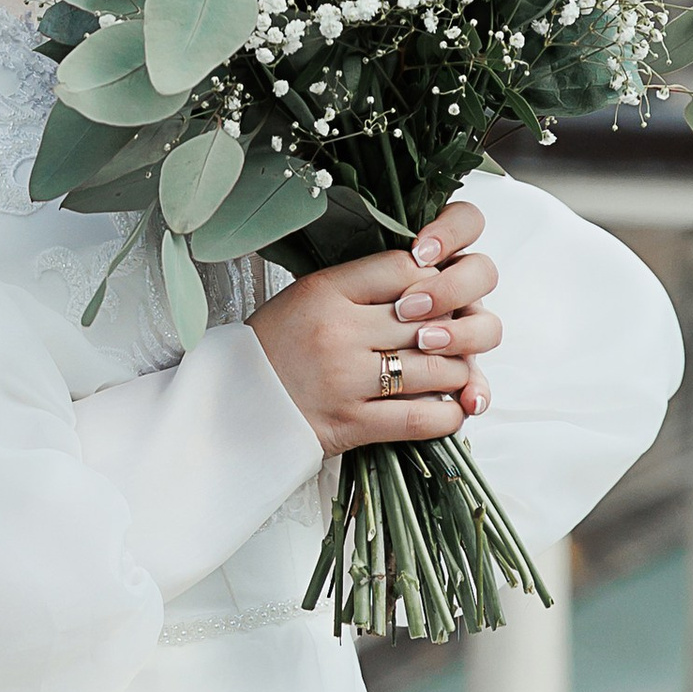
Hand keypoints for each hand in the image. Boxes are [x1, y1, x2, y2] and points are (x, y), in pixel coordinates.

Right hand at [249, 199, 501, 455]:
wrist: (235, 404)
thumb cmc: (276, 347)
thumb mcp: (308, 297)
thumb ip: (362, 286)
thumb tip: (429, 282)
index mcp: (324, 291)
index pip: (404, 268)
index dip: (432, 279)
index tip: (434, 293)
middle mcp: (338, 332)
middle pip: (429, 318)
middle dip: (453, 327)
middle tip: (454, 334)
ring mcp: (347, 379)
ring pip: (438, 369)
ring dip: (457, 372)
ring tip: (452, 372)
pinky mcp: (354, 423)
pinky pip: (424, 419)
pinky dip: (448, 414)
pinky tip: (448, 407)